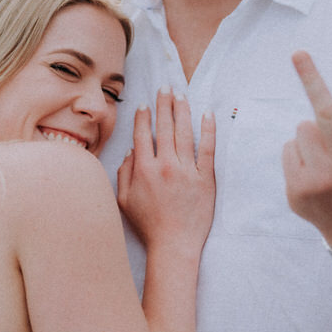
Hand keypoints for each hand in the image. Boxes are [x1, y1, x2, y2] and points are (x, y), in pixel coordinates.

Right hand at [117, 89, 215, 251]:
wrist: (175, 245)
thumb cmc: (149, 225)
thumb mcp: (125, 201)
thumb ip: (124, 173)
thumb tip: (130, 151)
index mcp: (144, 170)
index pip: (143, 135)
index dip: (143, 117)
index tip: (145, 103)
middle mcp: (165, 166)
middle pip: (164, 128)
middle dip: (164, 104)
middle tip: (165, 87)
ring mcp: (187, 171)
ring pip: (184, 133)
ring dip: (182, 111)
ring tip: (181, 95)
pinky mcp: (206, 179)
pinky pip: (207, 149)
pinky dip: (207, 130)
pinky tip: (207, 114)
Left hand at [282, 51, 331, 246]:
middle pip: (325, 113)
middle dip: (310, 78)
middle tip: (298, 53)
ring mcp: (321, 181)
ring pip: (303, 128)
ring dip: (310, 133)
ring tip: (324, 154)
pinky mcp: (298, 191)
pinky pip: (288, 149)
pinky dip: (296, 152)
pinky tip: (310, 170)